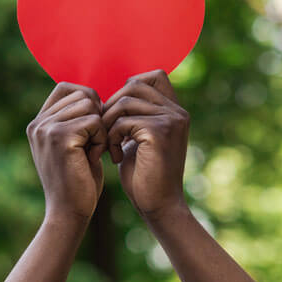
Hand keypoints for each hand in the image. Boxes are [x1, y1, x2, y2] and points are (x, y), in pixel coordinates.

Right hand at [26, 82, 106, 221]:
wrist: (69, 212)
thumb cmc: (78, 179)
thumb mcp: (74, 144)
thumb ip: (75, 119)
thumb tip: (93, 95)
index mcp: (39, 122)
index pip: (66, 87)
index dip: (88, 99)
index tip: (95, 123)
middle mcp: (38, 122)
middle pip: (82, 94)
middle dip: (98, 116)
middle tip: (96, 142)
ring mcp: (46, 129)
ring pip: (90, 105)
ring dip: (100, 128)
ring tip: (94, 150)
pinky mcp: (60, 137)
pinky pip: (94, 121)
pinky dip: (102, 139)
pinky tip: (95, 158)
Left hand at [102, 69, 189, 220]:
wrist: (158, 206)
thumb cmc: (144, 173)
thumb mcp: (140, 137)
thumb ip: (135, 115)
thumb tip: (114, 96)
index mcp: (174, 110)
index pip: (154, 75)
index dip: (130, 86)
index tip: (117, 112)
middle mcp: (177, 111)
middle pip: (134, 84)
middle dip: (112, 105)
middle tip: (105, 129)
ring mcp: (170, 120)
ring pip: (124, 102)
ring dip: (108, 123)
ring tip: (108, 145)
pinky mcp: (159, 132)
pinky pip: (122, 121)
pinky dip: (111, 137)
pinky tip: (114, 156)